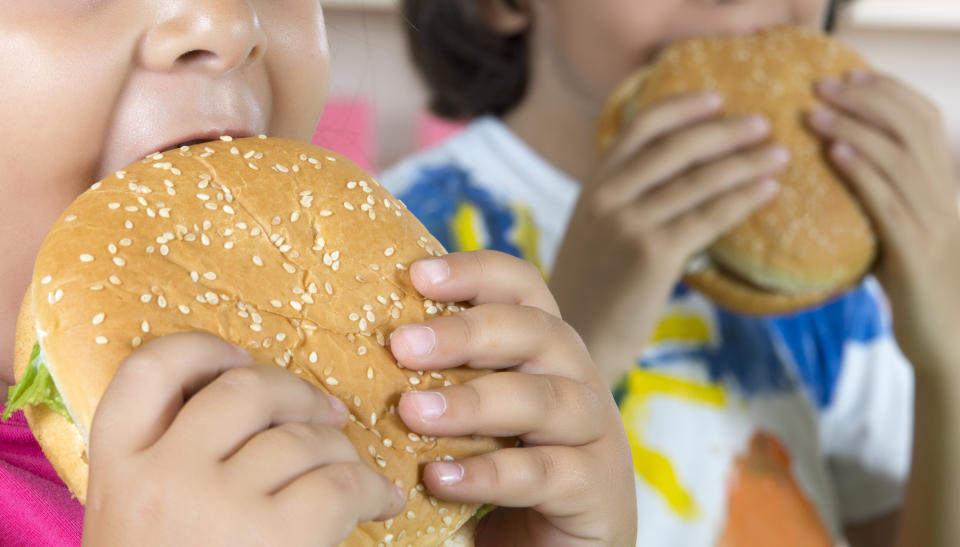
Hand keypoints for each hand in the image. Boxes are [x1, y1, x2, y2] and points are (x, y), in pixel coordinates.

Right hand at [82, 332, 404, 546]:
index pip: (149, 369)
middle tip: (326, 414)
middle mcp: (162, 476)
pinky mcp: (275, 539)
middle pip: (244, 387)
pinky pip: (340, 484)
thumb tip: (260, 407)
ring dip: (342, 449)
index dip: (202, 349)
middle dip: (297, 391)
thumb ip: (169, 461)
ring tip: (354, 472)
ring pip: (301, 438)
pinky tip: (382, 503)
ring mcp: (217, 506)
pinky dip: (372, 488)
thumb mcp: (138, 521)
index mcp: (116, 468)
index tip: (239, 359)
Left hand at [390, 251, 636, 545]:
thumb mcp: (469, 412)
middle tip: (401, 345)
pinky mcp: (598, 488)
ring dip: (472, 402)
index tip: (416, 275)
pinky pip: (543, 472)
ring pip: (540, 399)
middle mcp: (575, 376)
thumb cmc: (501, 464)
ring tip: (411, 413)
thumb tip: (355, 344)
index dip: (474, 272)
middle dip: (465, 334)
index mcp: (543, 346)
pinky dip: (490, 472)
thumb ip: (437, 377)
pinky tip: (439, 478)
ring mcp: (594, 432)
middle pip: (533, 331)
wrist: (556, 545)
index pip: (520, 286)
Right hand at [550, 92, 785, 385]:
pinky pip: (708, 217)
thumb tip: (678, 180)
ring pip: (699, 181)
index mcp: (593, 187)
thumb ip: (622, 201)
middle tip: (764, 123)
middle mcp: (607, 198)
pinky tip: (769, 191)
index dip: (681, 108)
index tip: (716, 98)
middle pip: (676, 148)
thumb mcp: (594, 234)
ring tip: (780, 154)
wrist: (577, 340)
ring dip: (745, 163)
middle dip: (725, 131)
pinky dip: (743, 199)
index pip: (639, 128)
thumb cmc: (593, 291)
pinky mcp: (653, 255)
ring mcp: (629, 224)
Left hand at [809, 71, 959, 368]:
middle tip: (820, 85)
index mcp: (947, 187)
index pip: (926, 120)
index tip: (849, 76)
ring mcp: (935, 223)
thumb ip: (887, 202)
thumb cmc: (921, 291)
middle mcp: (947, 196)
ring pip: (897, 159)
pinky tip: (835, 153)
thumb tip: (843, 172)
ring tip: (814, 113)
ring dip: (853, 128)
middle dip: (864, 99)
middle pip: (911, 128)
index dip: (888, 92)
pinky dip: (861, 172)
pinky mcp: (916, 253)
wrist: (952, 346)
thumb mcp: (907, 236)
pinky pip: (888, 202)